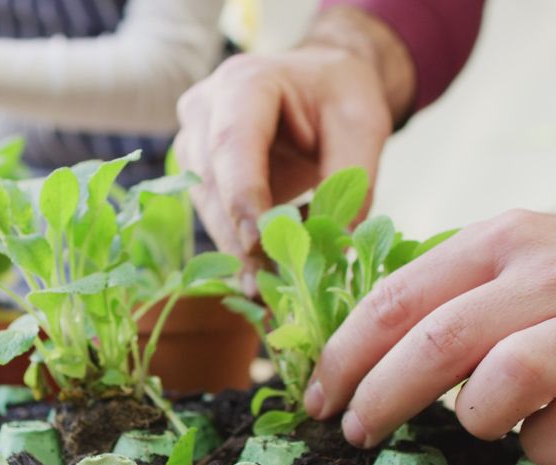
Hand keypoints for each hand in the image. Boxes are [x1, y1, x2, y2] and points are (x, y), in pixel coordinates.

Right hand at [173, 7, 413, 291]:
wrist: (320, 83)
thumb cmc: (340, 96)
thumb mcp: (363, 126)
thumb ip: (352, 180)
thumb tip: (337, 245)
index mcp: (245, 83)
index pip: (232, 143)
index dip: (242, 197)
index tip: (260, 247)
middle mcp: (205, 109)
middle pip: (213, 183)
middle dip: (241, 240)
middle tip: (271, 290)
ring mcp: (193, 141)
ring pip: (208, 207)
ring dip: (240, 252)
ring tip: (277, 290)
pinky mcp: (197, 172)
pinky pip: (214, 216)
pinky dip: (242, 248)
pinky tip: (271, 274)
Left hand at [306, 167, 555, 464]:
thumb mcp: (510, 252)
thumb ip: (444, 289)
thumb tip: (355, 351)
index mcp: (499, 241)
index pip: (397, 298)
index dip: (345, 355)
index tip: (319, 395)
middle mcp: (549, 276)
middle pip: (438, 342)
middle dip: (381, 396)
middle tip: (358, 431)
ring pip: (505, 381)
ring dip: (472, 417)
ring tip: (477, 420)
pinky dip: (540, 445)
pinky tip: (541, 434)